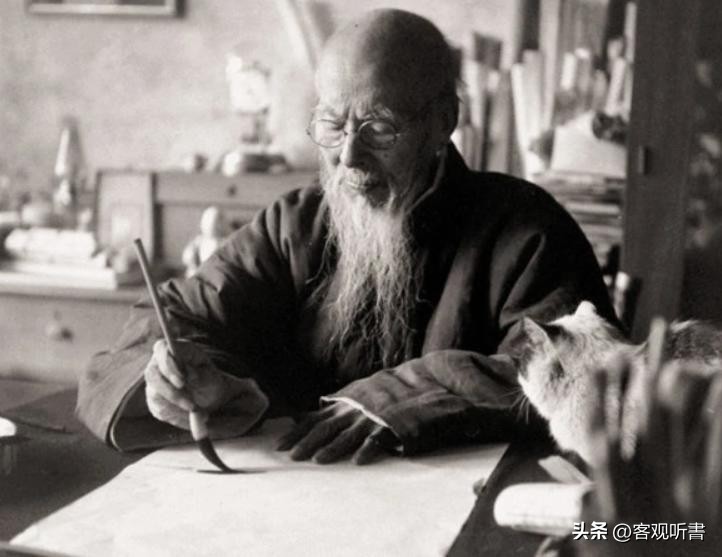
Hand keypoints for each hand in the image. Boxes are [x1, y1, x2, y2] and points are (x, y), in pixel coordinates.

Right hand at [144, 339, 235, 429]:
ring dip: (179, 409)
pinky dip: (178, 417)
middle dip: (173, 394)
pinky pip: (161, 411)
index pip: (162, 351)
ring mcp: (153, 383)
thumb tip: (188, 372)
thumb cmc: (210, 379)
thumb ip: (200, 374)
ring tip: (200, 413)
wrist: (209, 394)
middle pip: (153, 376)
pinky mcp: (154, 401)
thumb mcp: (211, 376)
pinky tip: (192, 418)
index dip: (169, 367)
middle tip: (193, 406)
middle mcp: (157, 364)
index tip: (182, 382)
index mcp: (173, 349)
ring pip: (156, 397)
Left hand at [275, 403, 396, 464]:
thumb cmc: (374, 395)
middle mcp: (350, 412)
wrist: (407, 385)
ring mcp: (367, 419)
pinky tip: (358, 462)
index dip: (296, 432)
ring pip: (347, 435)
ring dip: (333, 448)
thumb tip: (302, 416)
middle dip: (308, 442)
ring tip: (318, 460)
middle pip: (325, 428)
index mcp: (339, 405)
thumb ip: (329, 407)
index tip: (280, 446)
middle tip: (293, 456)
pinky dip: (367, 450)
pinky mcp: (386, 426)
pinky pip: (376, 440)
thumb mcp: (349, 395)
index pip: (313, 419)